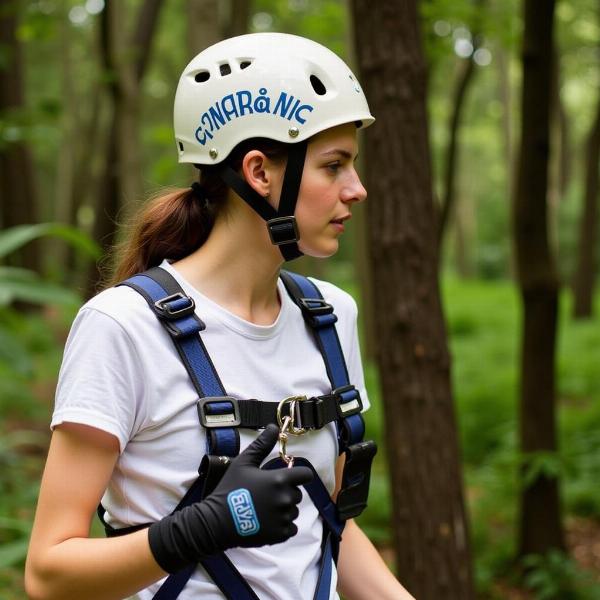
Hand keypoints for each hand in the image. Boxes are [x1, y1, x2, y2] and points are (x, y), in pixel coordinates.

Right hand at [148, 424, 313, 572]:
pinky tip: (267, 522)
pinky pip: (291, 528)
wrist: (217, 522)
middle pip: (298, 493)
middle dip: (286, 492)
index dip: (299, 474)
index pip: (306, 475)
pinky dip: (283, 526)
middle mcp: (286, 499)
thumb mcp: (244, 462)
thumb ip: (262, 444)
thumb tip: (274, 427)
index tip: (289, 477)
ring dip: (284, 509)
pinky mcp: (280, 535)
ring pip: (294, 510)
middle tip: (266, 494)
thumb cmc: (230, 489)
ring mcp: (284, 518)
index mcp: (280, 480)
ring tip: (264, 509)